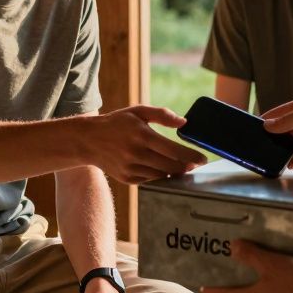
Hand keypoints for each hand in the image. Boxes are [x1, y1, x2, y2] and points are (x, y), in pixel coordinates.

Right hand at [84, 106, 206, 183]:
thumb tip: (183, 122)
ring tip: (179, 166)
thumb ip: (162, 115)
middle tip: (194, 163)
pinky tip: (160, 168)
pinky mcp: (128, 179)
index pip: (174, 150)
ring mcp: (131, 168)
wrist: (89, 141)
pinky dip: (159, 175)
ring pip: (162, 176)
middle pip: (171, 166)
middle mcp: (136, 153)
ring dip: (173, 172)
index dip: (191, 156)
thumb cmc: (117, 123)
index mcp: (141, 135)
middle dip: (186, 166)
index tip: (203, 159)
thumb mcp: (138, 111)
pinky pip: (151, 180)